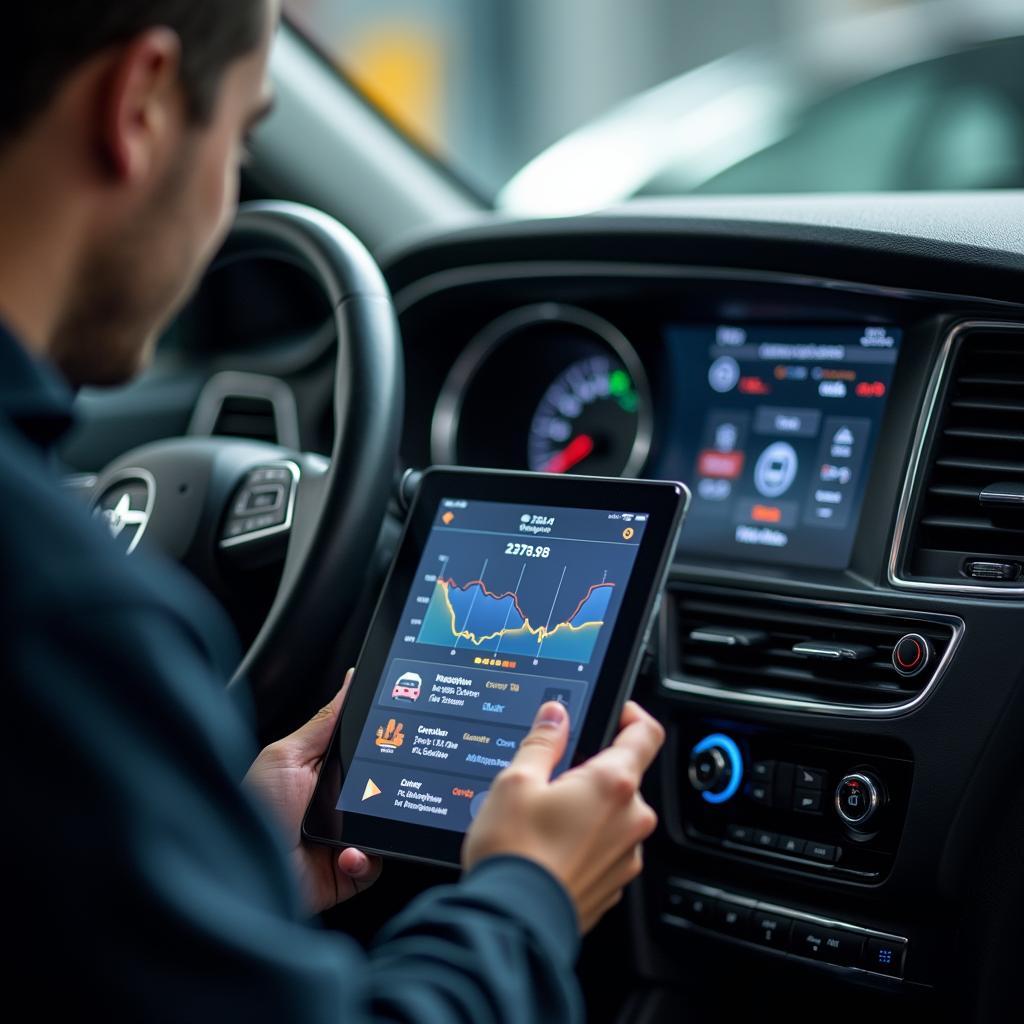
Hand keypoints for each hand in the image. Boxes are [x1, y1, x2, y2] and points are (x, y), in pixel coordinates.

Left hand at [245, 670, 381, 915]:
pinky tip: (347, 855)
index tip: (401, 733)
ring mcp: (345, 839)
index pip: (366, 751)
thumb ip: (324, 722)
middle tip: (383, 785)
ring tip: (357, 829)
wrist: (238, 875)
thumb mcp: (287, 757)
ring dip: (378, 827)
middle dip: (389, 786)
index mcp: (324, 772)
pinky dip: (365, 860)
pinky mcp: (348, 872)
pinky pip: (376, 863)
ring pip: (387, 825)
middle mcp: (338, 805)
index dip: (386, 743)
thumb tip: (352, 680)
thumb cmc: (251, 813)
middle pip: (382, 786)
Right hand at [462, 699, 663, 933]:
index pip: (645, 734)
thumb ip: (542, 742)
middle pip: (624, 778)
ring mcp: (626, 856)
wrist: (512, 924)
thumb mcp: (516, 781)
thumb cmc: (514, 853)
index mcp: (613, 784)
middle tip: (551, 780)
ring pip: (614, 816)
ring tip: (543, 822)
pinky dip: (585, 843)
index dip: (632, 716)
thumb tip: (555, 715)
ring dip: (588, 811)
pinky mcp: (614, 885)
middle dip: (592, 773)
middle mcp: (631, 819)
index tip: (617, 712)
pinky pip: (606, 849)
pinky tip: (550, 849)